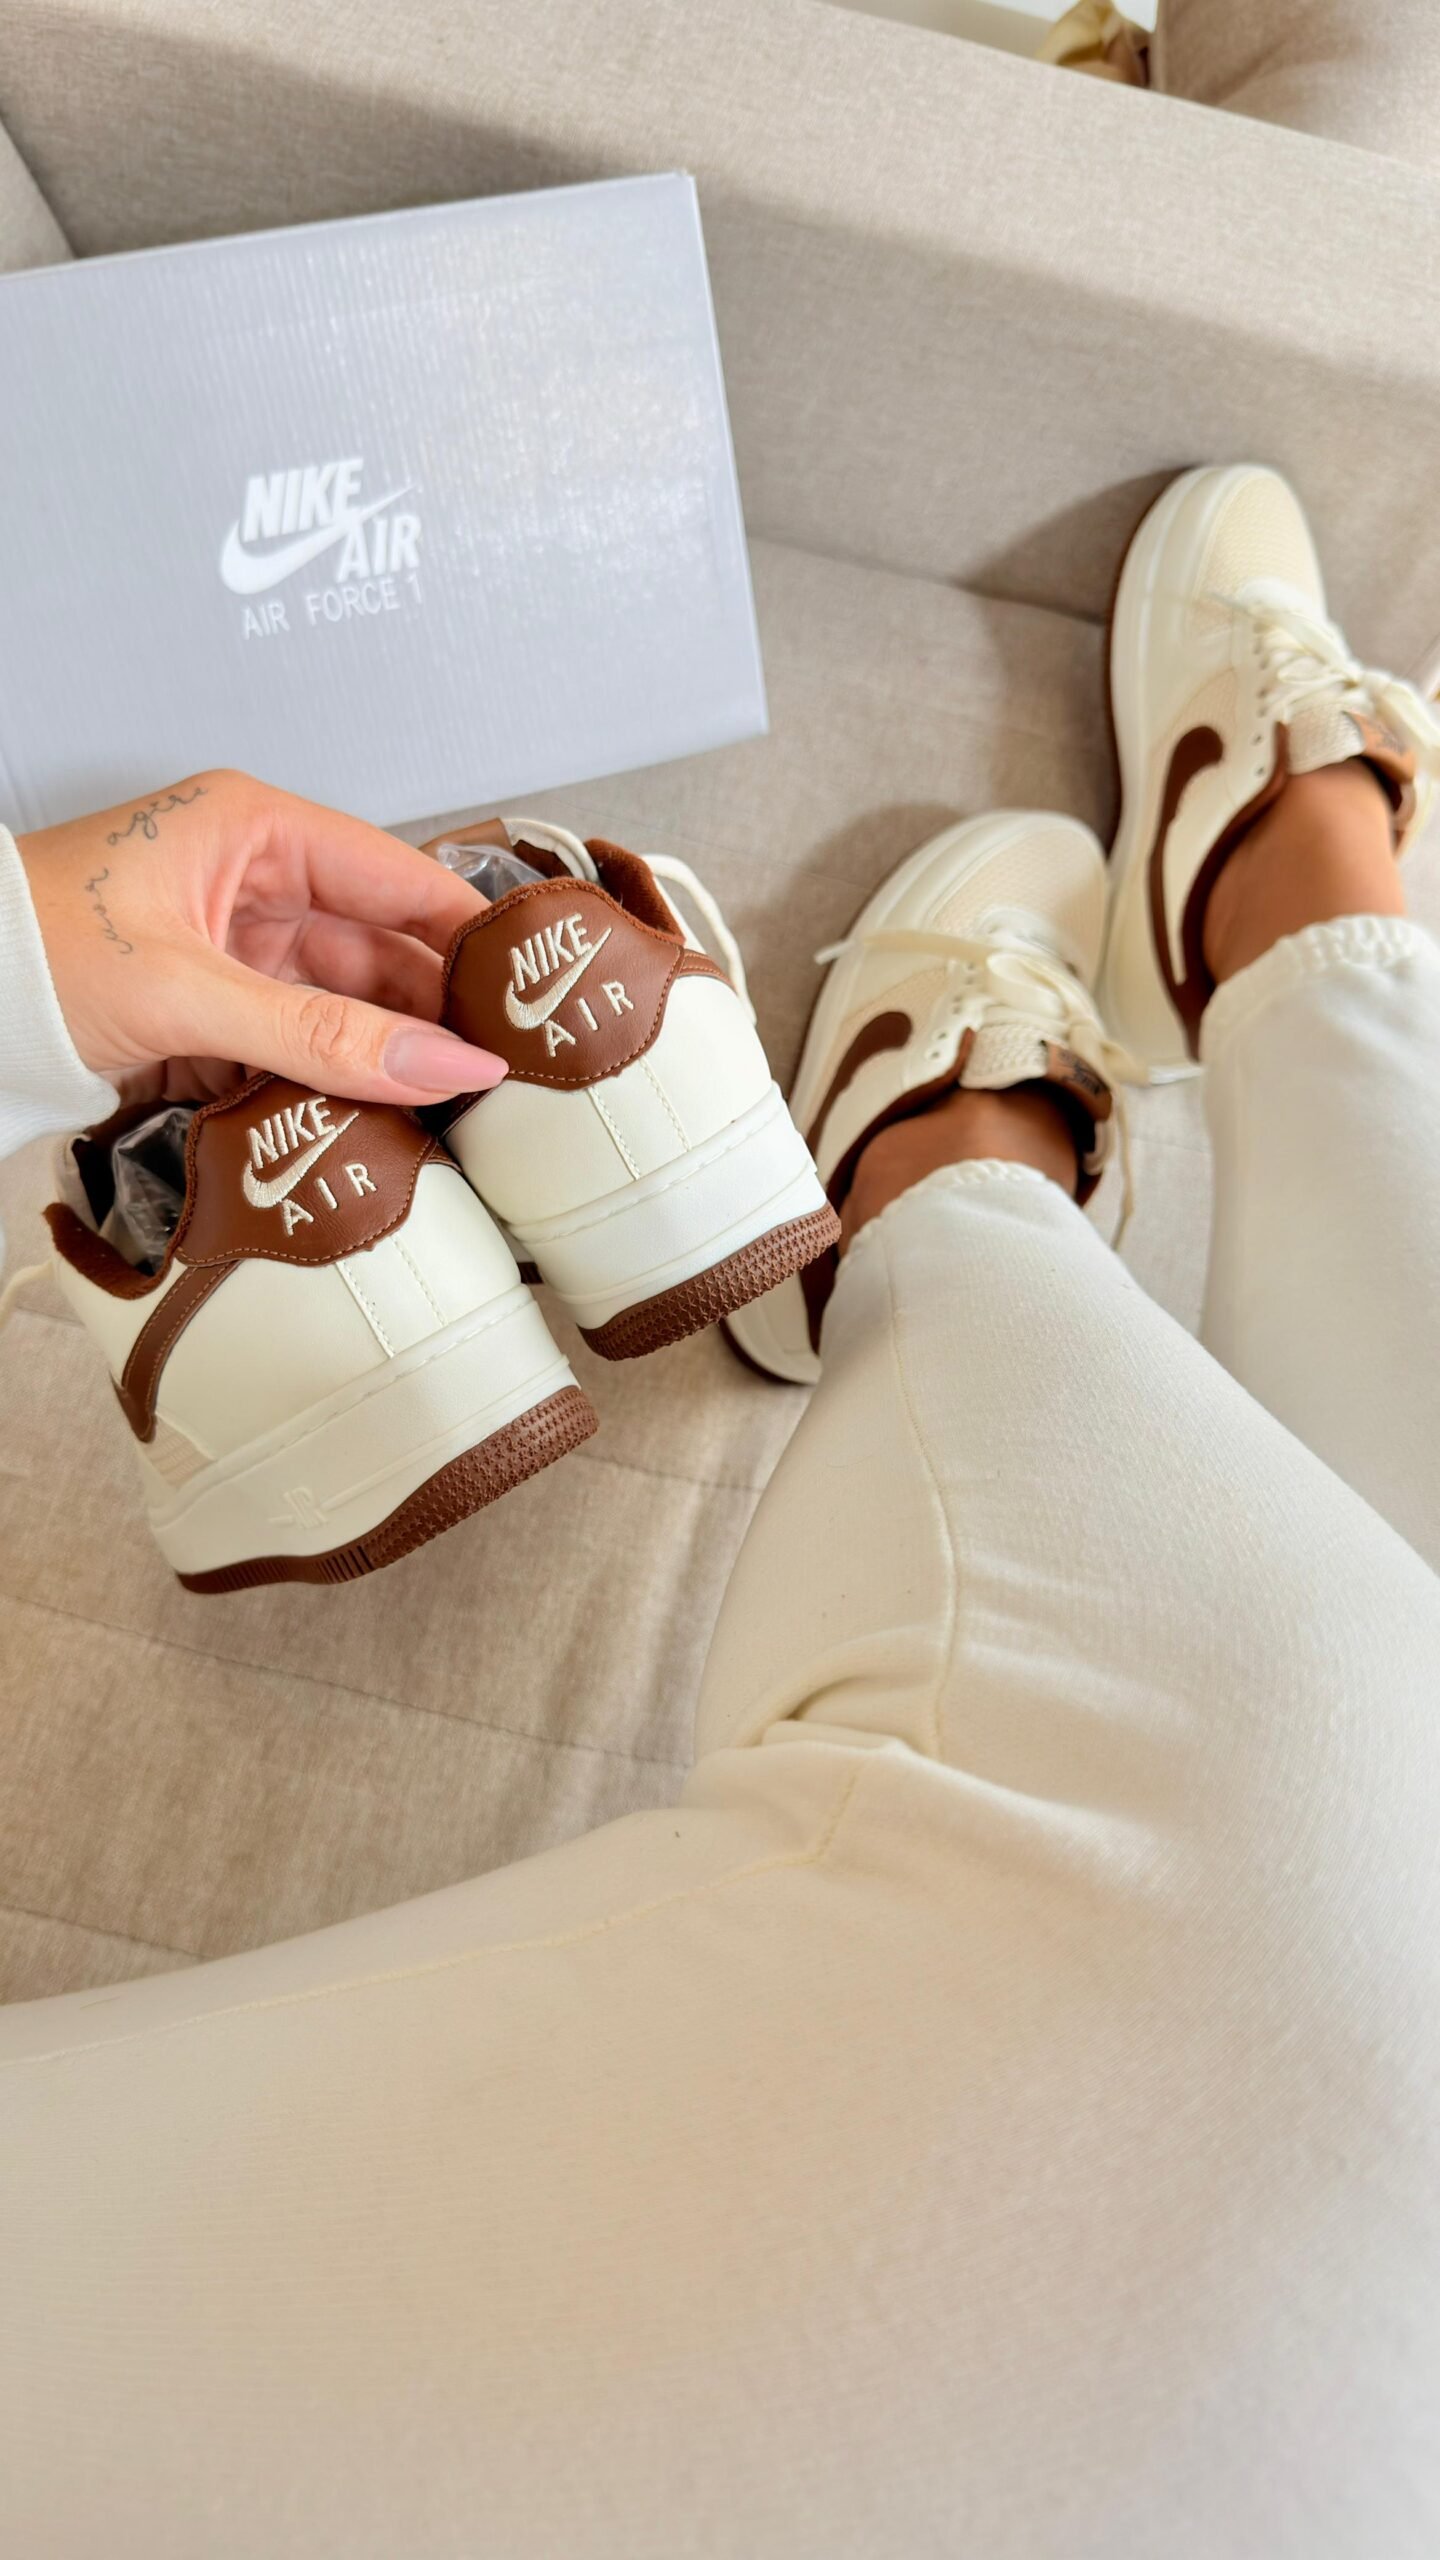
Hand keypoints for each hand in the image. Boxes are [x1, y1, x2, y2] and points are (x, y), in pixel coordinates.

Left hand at [16, 769, 506, 1107]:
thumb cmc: (32, 950)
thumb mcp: (193, 995)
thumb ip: (328, 1038)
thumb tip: (448, 1069)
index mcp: (255, 829)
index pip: (401, 877)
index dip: (470, 934)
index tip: (537, 990)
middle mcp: (251, 878)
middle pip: (378, 949)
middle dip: (431, 1014)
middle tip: (501, 1075)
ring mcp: (230, 945)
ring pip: (340, 1006)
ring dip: (377, 1060)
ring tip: (443, 1110)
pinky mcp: (206, 1006)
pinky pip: (293, 1043)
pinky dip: (322, 1083)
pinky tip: (363, 1120)